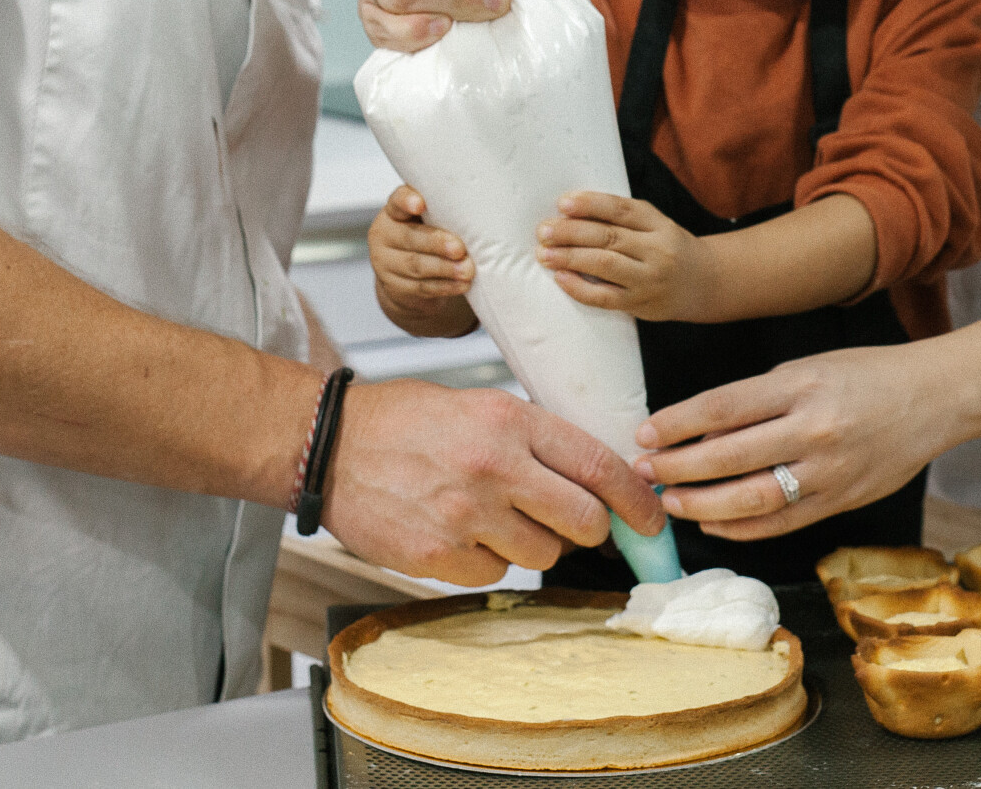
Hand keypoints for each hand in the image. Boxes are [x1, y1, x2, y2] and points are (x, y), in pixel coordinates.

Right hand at [324, 380, 665, 584]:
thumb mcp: (481, 405)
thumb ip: (537, 440)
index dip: (638, 500)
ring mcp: (465, 515)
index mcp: (512, 421)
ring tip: (496, 517)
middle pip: (584, 522)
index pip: (600, 467)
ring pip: (542, 555)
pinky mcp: (436, 555)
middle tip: (572, 523)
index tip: (651, 519)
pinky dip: (487, 561)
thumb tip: (597, 480)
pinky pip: (493, 575)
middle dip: (589, 529)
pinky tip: (460, 533)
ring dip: (533, 544)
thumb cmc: (406, 421)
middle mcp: (495, 468)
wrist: (329, 445)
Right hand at [368, 186, 478, 337]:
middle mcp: (385, 234)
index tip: (420, 204)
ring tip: (468, 270)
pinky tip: (462, 285)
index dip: (407, 201)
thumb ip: (446, 211)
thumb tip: (484, 206)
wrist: (408, 276)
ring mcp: (386, 263)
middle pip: (410, 237)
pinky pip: (421, 287)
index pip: (397, 200)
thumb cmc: (429, 235)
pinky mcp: (395, 288)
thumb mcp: (431, 219)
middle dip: (437, 243)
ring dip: (445, 268)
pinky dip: (445, 286)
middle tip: (460, 248)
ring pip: (416, 265)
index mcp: (394, 211)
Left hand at [537, 191, 709, 320]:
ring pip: (604, 264)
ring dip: (570, 257)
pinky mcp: (640, 304)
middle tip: (543, 230)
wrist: (705, 283)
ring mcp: (649, 278)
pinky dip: (580, 287)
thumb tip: (571, 211)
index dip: (590, 204)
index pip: (621, 209)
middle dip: (571, 232)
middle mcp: (656, 249)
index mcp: (658, 223)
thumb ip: (623, 217)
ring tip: (545, 254)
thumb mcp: (656, 225)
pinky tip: (561, 278)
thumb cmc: (668, 248)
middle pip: (608, 236)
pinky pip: (605, 297)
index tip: (562, 203)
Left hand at [631, 341, 944, 540]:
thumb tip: (700, 434)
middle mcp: (813, 429)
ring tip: (670, 502)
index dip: (676, 424)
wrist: (934, 398)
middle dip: (677, 468)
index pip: (722, 408)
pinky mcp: (842, 502)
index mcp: (800, 385)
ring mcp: (829, 472)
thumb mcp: (807, 368)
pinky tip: (711, 522)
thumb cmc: (865, 375)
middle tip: (643, 471)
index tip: (643, 434)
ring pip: (751, 499)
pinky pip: (782, 523)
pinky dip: (741, 528)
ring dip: (701, 504)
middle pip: (729, 457)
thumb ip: (756, 400)